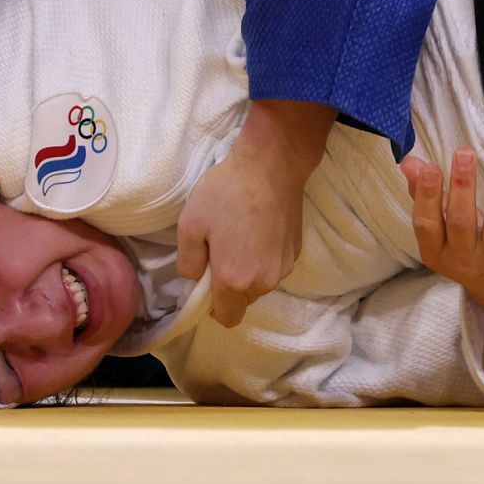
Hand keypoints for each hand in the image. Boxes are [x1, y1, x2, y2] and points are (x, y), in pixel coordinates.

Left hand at [176, 100, 332, 327]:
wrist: (271, 165)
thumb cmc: (225, 193)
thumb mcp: (190, 224)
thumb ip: (188, 263)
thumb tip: (194, 279)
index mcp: (235, 280)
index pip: (227, 318)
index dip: (212, 307)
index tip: (205, 281)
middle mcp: (264, 282)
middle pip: (244, 301)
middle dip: (230, 287)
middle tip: (218, 252)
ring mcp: (284, 268)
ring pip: (260, 285)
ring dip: (247, 272)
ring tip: (238, 237)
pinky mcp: (296, 253)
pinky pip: (273, 268)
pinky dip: (263, 258)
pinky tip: (256, 231)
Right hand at [402, 149, 483, 310]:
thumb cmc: (464, 246)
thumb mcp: (440, 228)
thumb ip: (424, 194)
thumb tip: (410, 163)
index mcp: (435, 251)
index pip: (426, 223)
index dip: (427, 196)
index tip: (430, 166)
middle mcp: (462, 261)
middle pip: (461, 223)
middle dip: (462, 186)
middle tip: (463, 153)